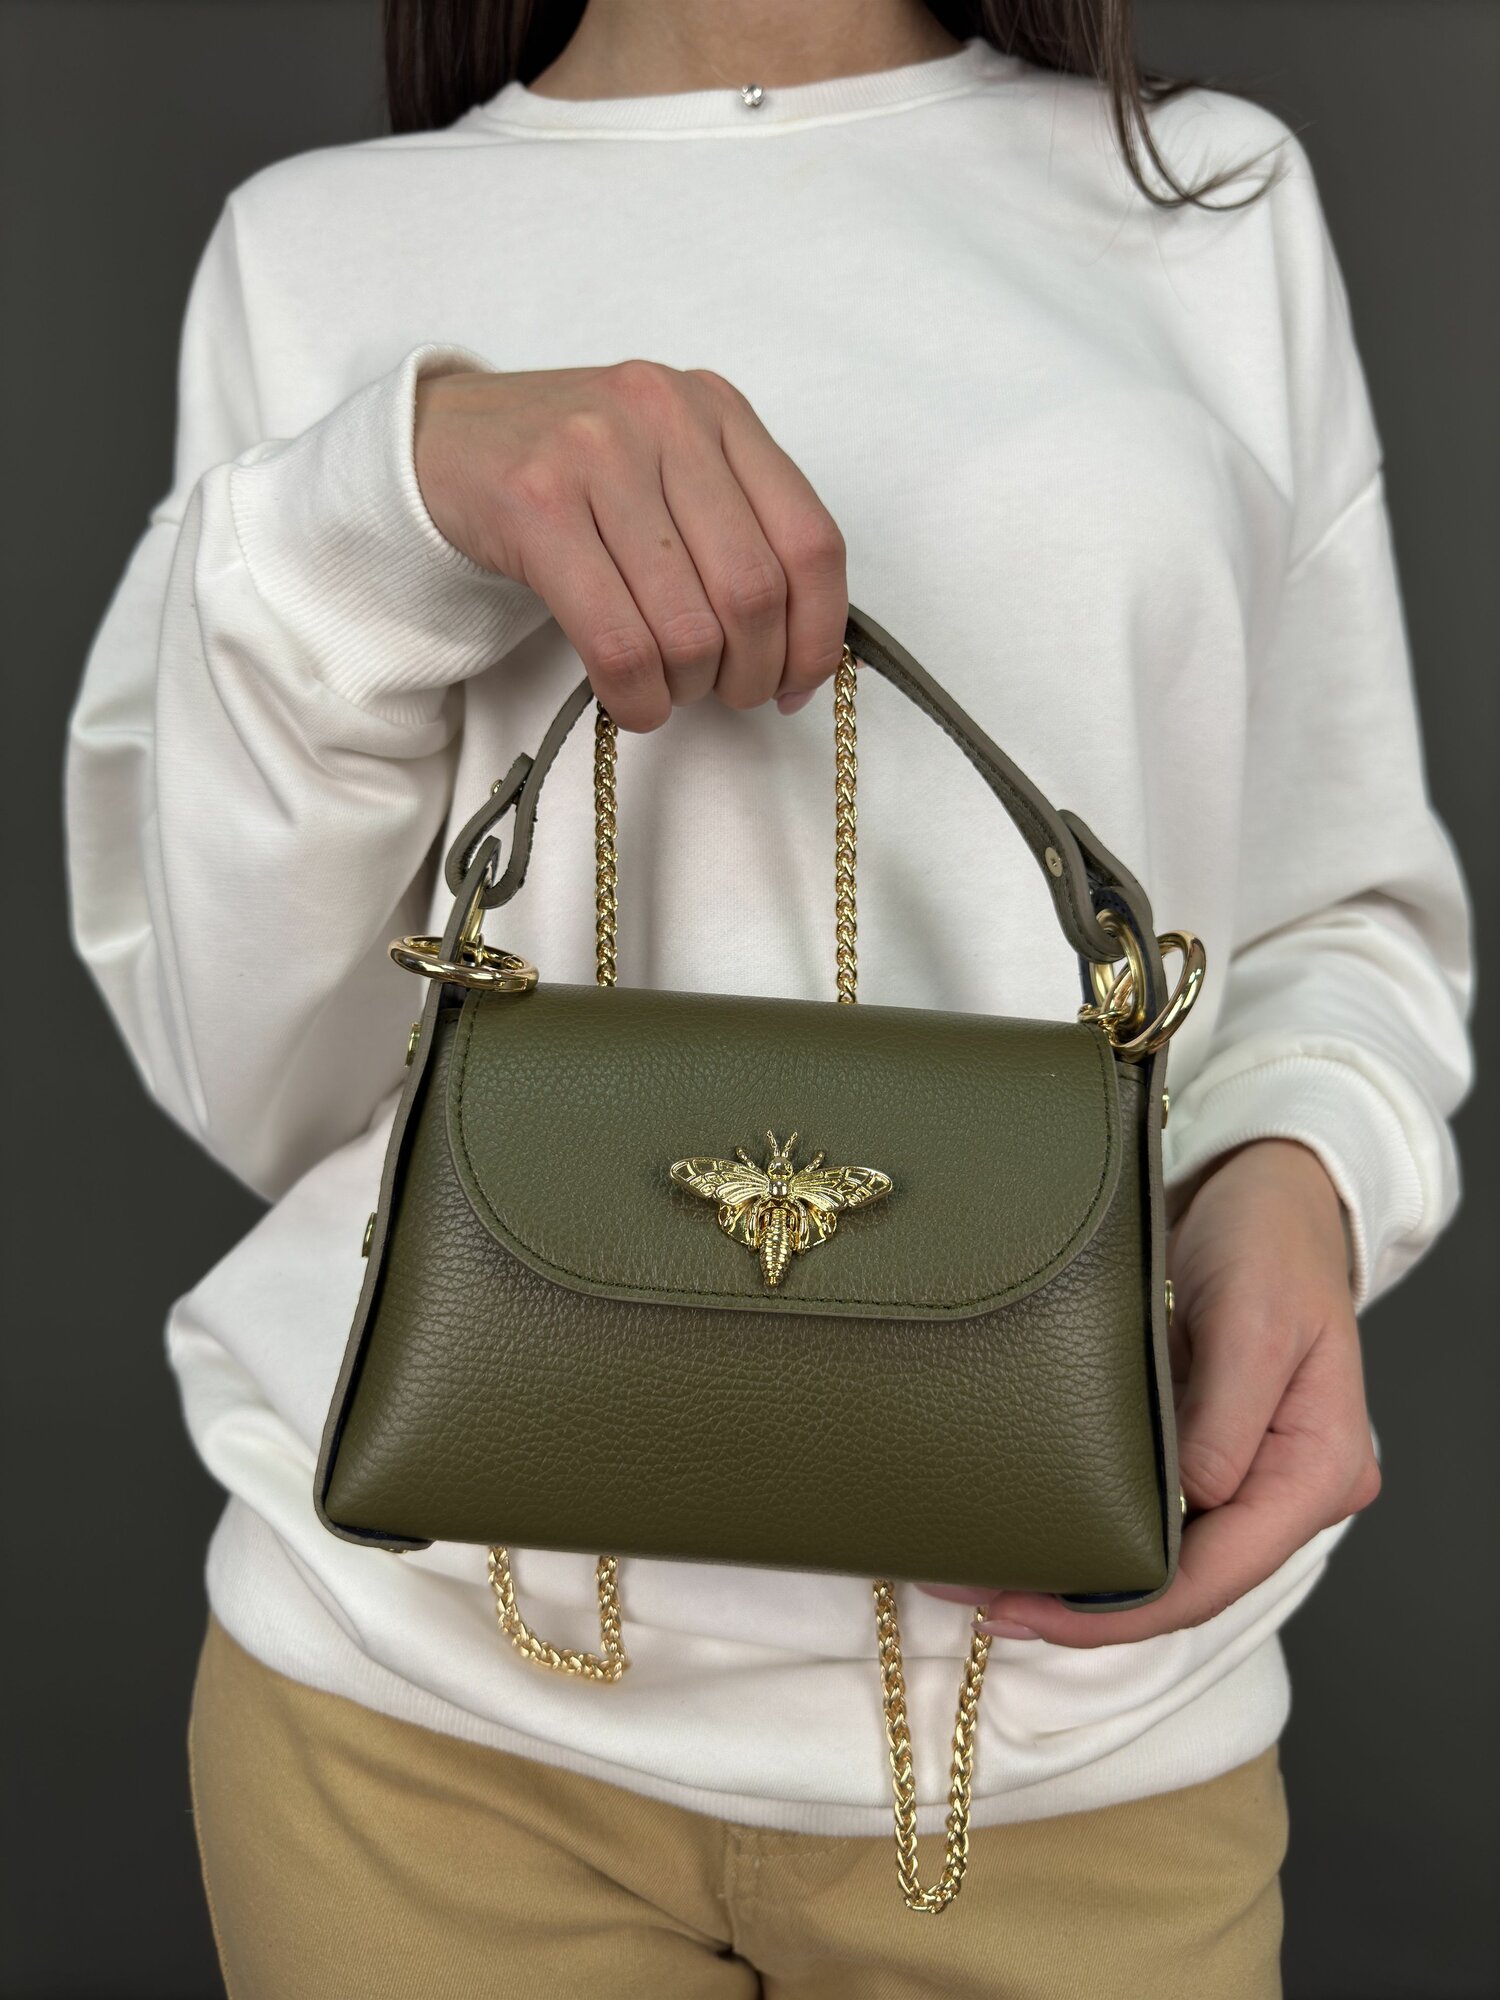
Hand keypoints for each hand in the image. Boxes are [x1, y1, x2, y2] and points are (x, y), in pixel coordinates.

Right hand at [413, 359, 847, 731]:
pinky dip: (638, 695)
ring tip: (670, 692)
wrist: (439, 440)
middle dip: (751, 672)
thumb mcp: (667, 469)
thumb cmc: (569, 474)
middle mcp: (666, 418)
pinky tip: (634, 703)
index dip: (818, 635)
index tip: (797, 683)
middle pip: (753, 592)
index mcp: (719, 410)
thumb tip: (804, 649)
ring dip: (688, 688)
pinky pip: (617, 639)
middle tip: (728, 695)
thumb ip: (738, 529)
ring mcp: (598, 455)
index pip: (812, 542)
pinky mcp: (537, 507)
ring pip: (688, 624)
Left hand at [921, 1138, 1381, 1643]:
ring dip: (1077, 1571)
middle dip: (1084, 1603)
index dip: (1120, 1610)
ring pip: (1163, 1556)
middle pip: (1185, 1583)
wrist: (1269, 1189)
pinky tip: (1030, 1523)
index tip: (1030, 1610)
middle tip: (982, 1596)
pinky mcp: (1207, 1448)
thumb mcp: (1253, 1320)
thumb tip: (1188, 1503)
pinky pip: (1150, 1509)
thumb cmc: (1270, 1241)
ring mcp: (1246, 1473)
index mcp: (1317, 1472)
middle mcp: (1285, 1490)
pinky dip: (1091, 1524)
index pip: (1214, 1577)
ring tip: (985, 1572)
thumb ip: (1224, 1422)